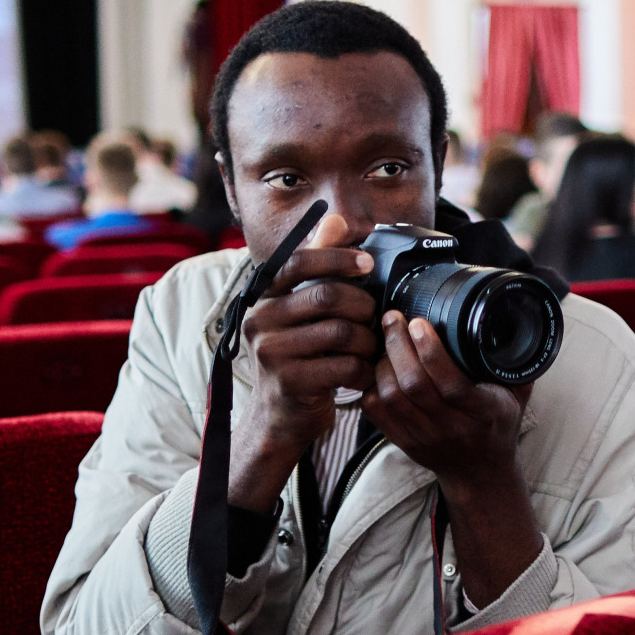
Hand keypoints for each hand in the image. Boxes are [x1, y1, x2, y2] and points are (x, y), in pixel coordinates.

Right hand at [227, 214, 377, 511]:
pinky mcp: (289, 381)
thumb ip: (318, 265)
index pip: (298, 261)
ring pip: (341, 332)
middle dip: (363, 306)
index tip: (368, 265)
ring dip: (367, 341)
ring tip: (368, 350)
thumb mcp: (302, 310)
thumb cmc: (298, 358)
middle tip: (374, 319)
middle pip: (327, 297)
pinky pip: (343, 365)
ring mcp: (271, 352)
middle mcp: (260, 319)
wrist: (280, 417)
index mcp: (264, 296)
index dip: (337, 258)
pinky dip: (363, 370)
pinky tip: (362, 374)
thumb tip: (336, 218)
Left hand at [361, 311, 541, 606]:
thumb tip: (511, 316)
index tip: (420, 322)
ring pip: (391, 396)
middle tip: (393, 318)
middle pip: (414, 385)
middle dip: (398, 345)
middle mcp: (451, 427)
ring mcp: (423, 436)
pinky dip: (371, 384)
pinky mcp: (402, 441)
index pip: (451, 384)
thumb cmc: (498, 425)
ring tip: (385, 338)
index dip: (431, 351)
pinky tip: (377, 365)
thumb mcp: (518, 394)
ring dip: (382, 363)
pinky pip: (376, 411)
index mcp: (483, 412)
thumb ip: (515, 361)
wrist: (480, 473)